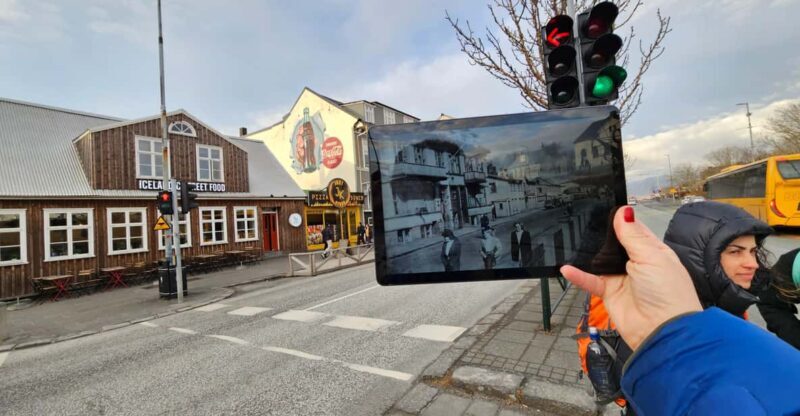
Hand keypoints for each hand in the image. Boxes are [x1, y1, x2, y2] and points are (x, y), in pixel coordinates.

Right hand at [560, 206, 701, 349]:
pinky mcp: (609, 293)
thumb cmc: (667, 292)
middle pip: (613, 244)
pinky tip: (566, 268)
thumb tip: (623, 211)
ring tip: (571, 240)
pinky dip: (578, 275)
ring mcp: (621, 277)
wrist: (663, 330)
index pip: (632, 229)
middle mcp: (636, 262)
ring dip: (588, 254)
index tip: (601, 206)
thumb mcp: (652, 257)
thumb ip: (633, 235)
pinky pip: (590, 281)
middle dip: (600, 235)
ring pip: (599, 261)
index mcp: (652, 250)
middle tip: (581, 221)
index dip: (619, 220)